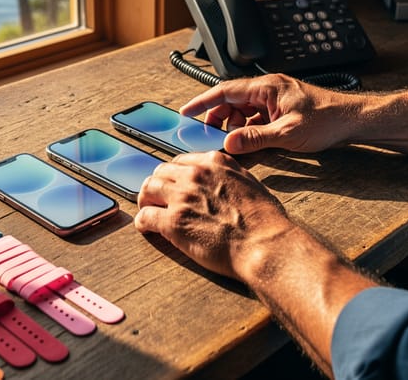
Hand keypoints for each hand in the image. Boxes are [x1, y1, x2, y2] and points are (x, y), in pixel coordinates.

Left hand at [135, 151, 295, 280]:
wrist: (265, 244)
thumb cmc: (265, 220)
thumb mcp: (249, 184)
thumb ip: (228, 177)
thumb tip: (220, 185)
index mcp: (214, 163)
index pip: (181, 162)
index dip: (175, 176)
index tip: (174, 187)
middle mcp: (195, 174)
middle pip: (160, 172)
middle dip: (158, 186)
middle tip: (157, 200)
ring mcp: (182, 197)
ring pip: (147, 189)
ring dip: (146, 200)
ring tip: (149, 212)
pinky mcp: (173, 222)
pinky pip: (145, 216)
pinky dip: (143, 222)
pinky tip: (148, 229)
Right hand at [180, 73, 358, 154]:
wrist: (352, 121)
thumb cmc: (327, 119)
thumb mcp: (287, 133)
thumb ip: (255, 139)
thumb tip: (229, 143)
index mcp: (266, 88)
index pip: (224, 91)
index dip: (202, 103)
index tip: (186, 113)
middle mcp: (268, 91)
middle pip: (231, 102)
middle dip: (217, 120)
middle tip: (208, 138)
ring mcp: (274, 101)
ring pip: (242, 113)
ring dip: (233, 128)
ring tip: (230, 145)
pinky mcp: (280, 112)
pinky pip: (255, 120)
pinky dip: (247, 132)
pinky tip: (247, 145)